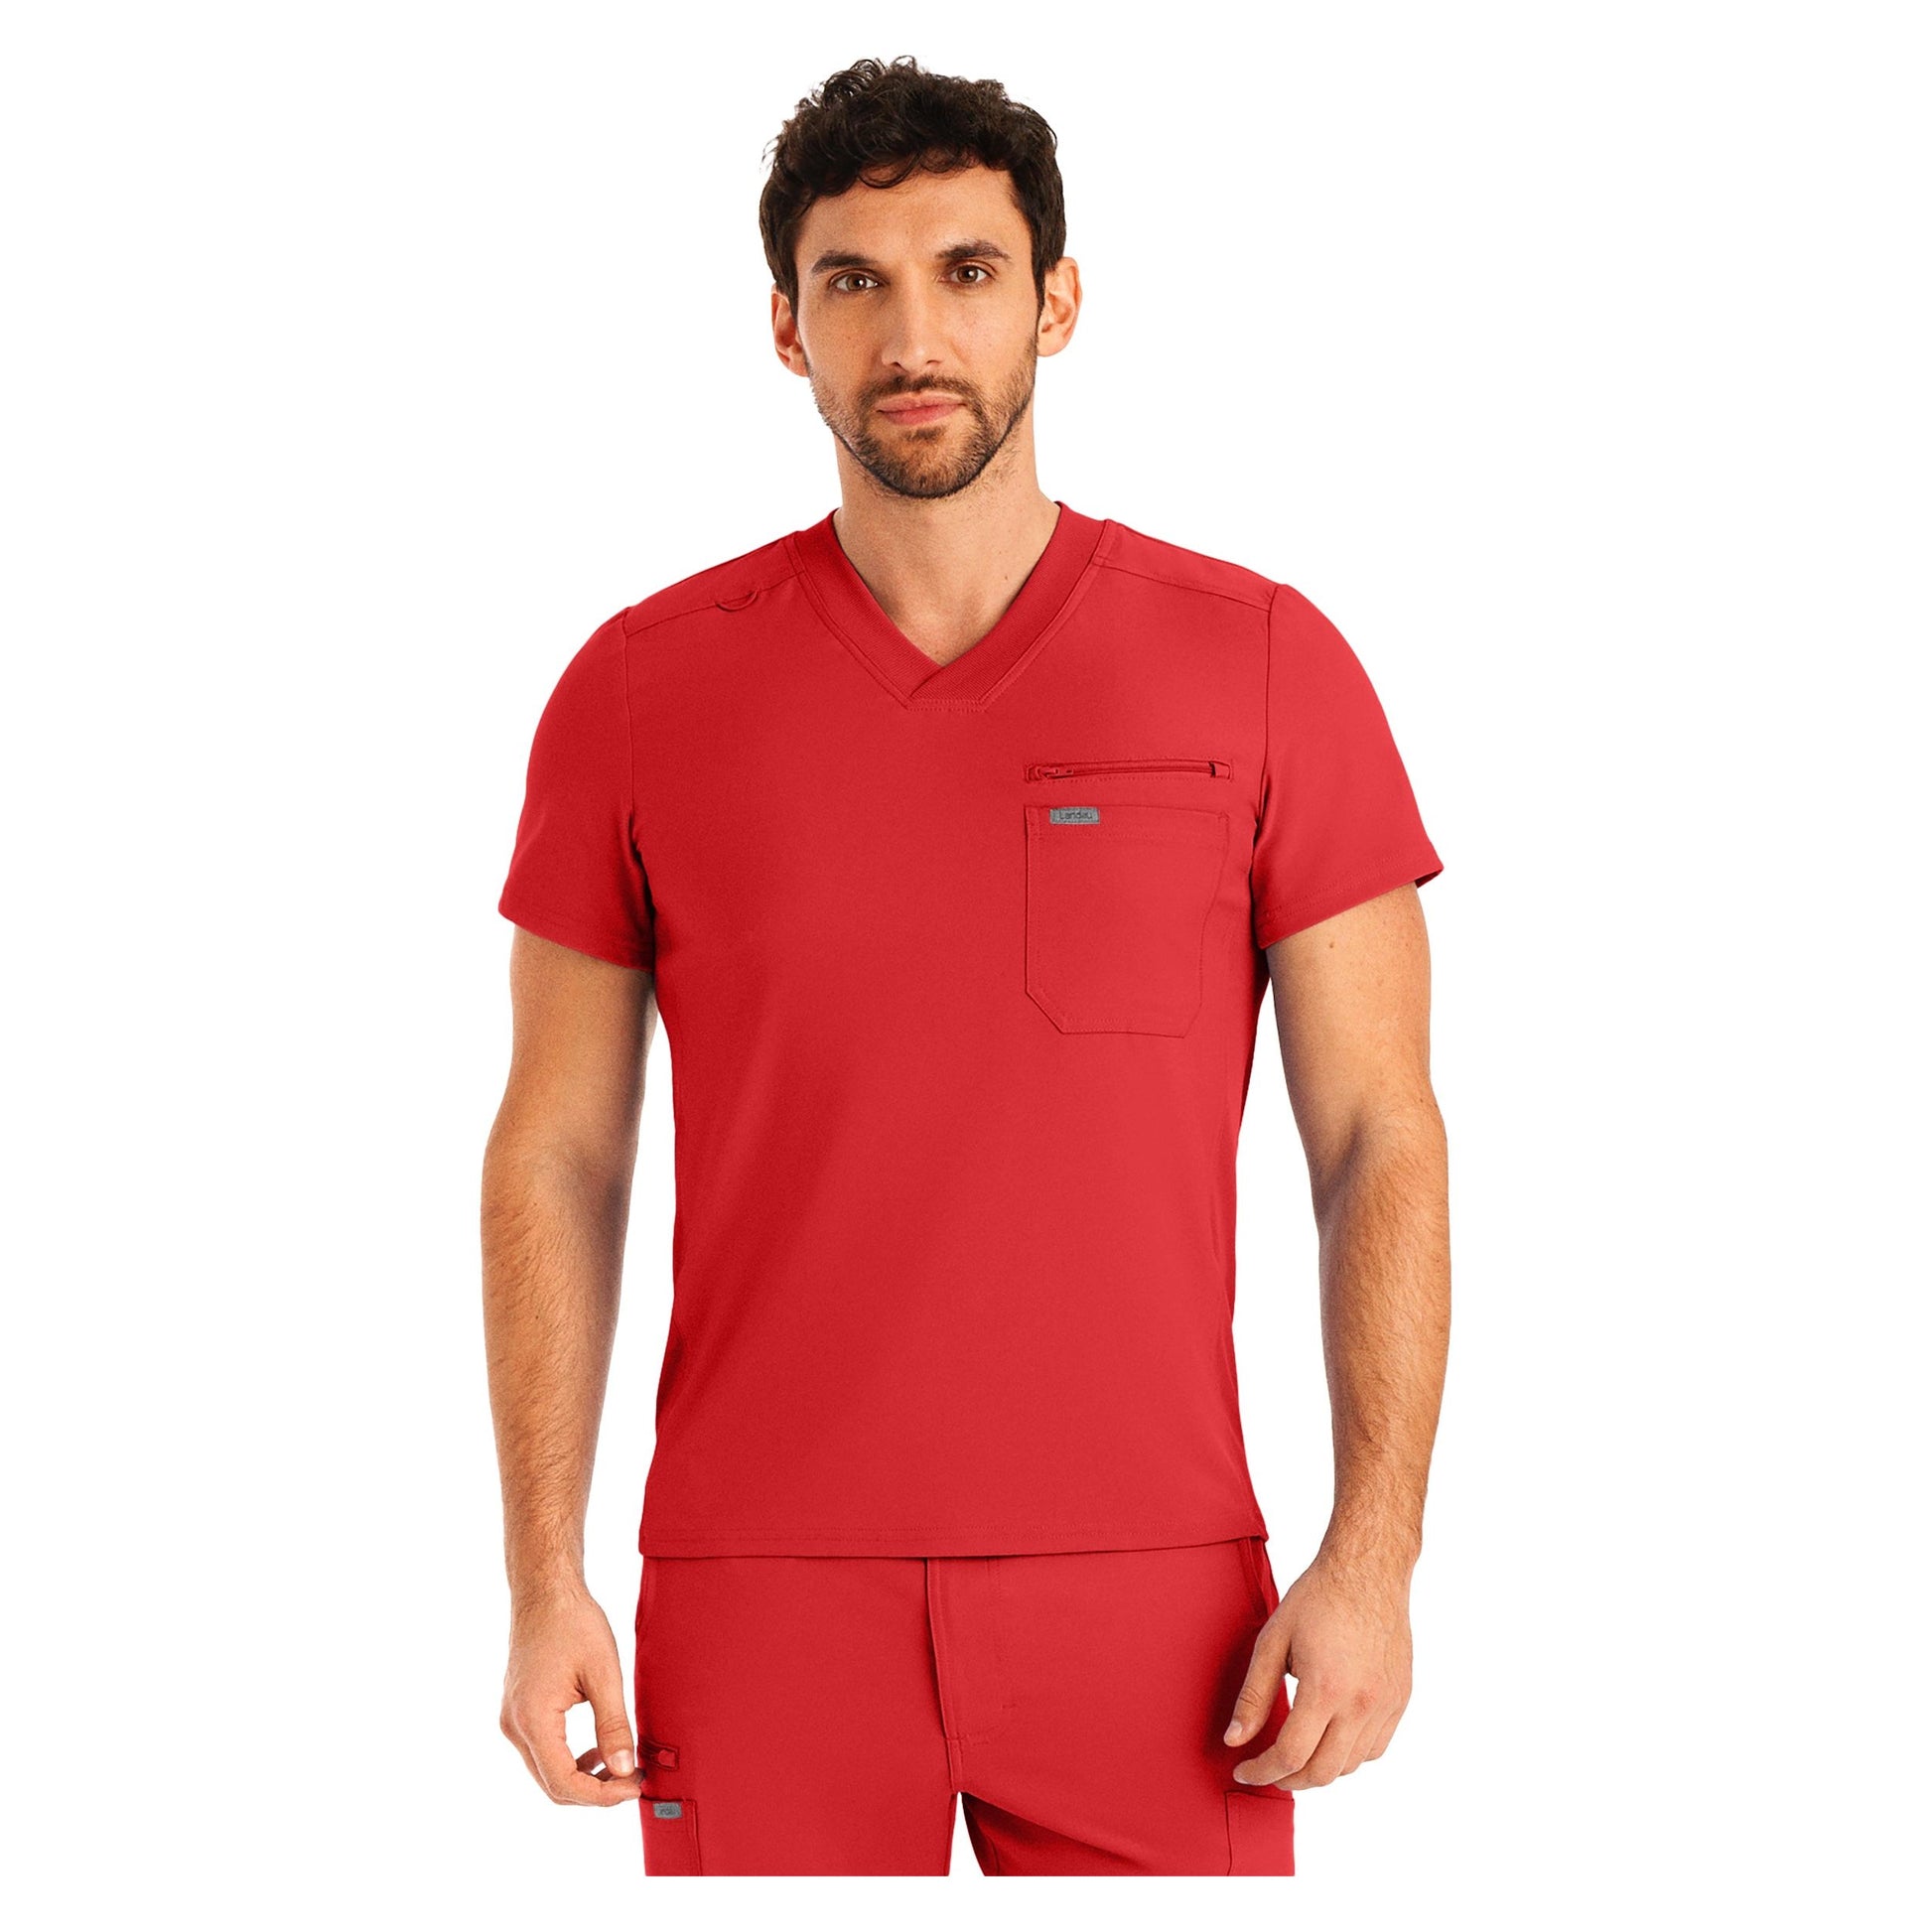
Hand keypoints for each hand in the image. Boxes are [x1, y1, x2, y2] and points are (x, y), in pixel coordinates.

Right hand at [500, 1585, 642, 1805]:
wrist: (545, 1591)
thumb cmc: (574, 1623)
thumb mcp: (604, 1672)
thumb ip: (614, 1725)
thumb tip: (626, 1770)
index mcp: (533, 1719)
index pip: (564, 1782)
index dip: (601, 1795)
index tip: (635, 1786)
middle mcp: (514, 1726)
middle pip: (552, 1785)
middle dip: (594, 1791)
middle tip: (634, 1780)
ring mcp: (512, 1720)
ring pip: (546, 1772)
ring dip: (583, 1778)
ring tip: (622, 1766)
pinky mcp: (517, 1712)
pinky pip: (542, 1752)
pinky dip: (570, 1760)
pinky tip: (598, 1749)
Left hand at [1222, 1552, 1412, 1789]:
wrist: (1368, 1571)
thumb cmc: (1317, 1598)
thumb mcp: (1273, 1641)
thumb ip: (1254, 1695)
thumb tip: (1235, 1739)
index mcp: (1326, 1688)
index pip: (1291, 1755)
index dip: (1262, 1772)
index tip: (1243, 1770)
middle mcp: (1361, 1703)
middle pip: (1322, 1772)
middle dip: (1288, 1780)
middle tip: (1266, 1770)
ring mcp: (1386, 1704)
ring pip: (1350, 1765)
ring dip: (1318, 1770)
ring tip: (1295, 1754)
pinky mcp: (1401, 1699)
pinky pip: (1375, 1748)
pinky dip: (1349, 1756)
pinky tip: (1329, 1739)